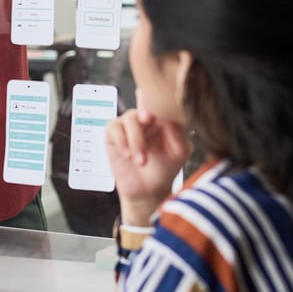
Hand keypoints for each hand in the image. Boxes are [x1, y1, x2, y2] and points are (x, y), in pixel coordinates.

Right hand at [105, 108, 191, 224]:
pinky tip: (127, 155)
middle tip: (148, 120)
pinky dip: (121, 141)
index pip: (161, 101)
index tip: (161, 109)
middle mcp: (145, 118)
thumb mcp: (179, 151)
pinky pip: (113, 127)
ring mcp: (129, 125)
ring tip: (141, 161)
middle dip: (146, 116)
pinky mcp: (113, 134)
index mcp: (163, 118)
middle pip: (144, 106)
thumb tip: (167, 116)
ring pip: (129, 118)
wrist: (148, 190)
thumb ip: (177, 131)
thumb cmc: (165, 169)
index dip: (160, 101)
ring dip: (135, 139)